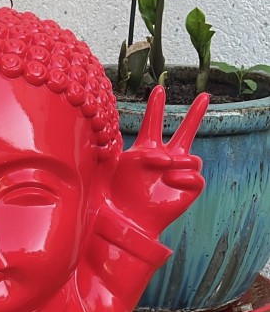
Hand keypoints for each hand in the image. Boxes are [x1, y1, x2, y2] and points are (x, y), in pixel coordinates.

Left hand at [109, 85, 208, 236]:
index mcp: (144, 152)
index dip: (155, 108)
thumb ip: (110, 152)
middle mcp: (164, 159)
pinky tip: (171, 178)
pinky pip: (196, 177)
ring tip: (165, 165)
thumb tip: (110, 135)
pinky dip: (185, 176)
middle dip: (195, 114)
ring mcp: (177, 173)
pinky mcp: (188, 189)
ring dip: (179, 159)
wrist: (126, 222)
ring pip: (191, 156)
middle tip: (205, 96)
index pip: (152, 125)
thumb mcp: (106, 172)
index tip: (158, 89)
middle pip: (185, 132)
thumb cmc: (114, 199)